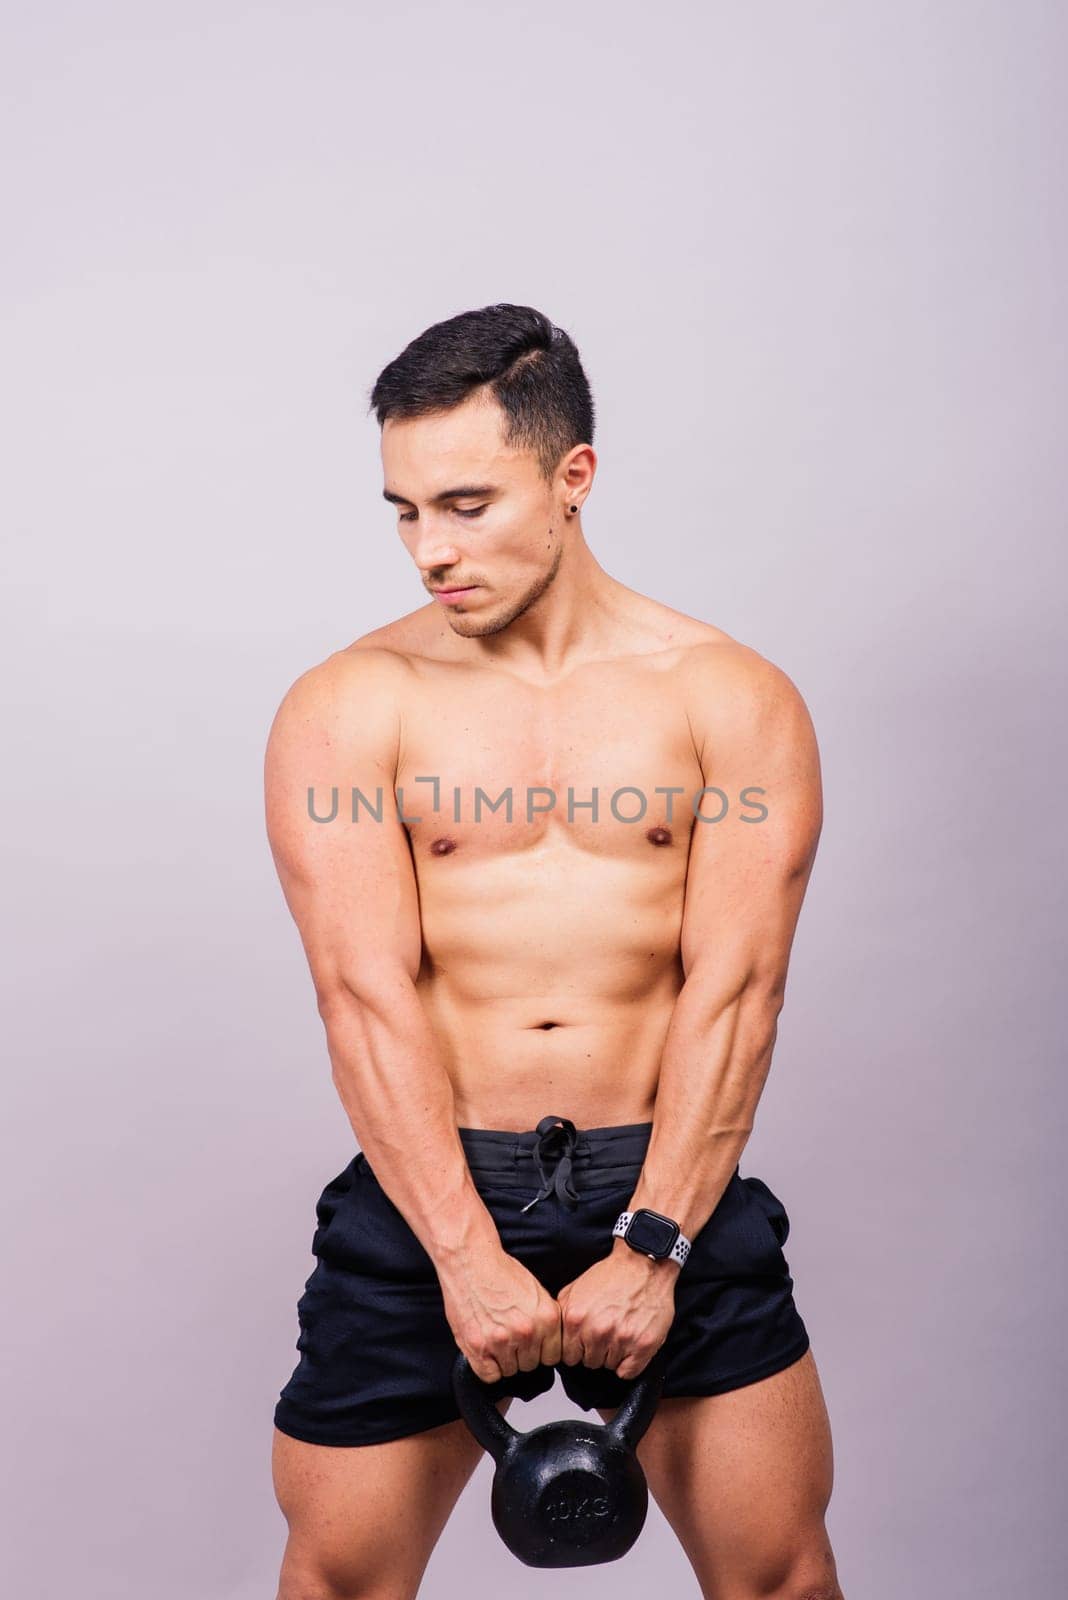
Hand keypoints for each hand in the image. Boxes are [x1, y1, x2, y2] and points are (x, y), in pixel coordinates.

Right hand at [439, 1246, 562, 1384]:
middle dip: (521, 1354)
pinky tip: (485, 1349)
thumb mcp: (535, 1291)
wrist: (470, 1261)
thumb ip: (544, 1319)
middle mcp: (527, 1332)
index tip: (531, 1345)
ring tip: (494, 1336)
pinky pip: (489, 1375)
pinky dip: (487, 1366)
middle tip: (508, 1336)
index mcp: (546, 1318)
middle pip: (531, 1365)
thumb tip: (548, 1343)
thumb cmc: (499, 1270)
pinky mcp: (478, 1347)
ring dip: (503, 1359)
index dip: (540, 1351)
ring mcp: (502, 1341)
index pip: (552, 1356)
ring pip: (510, 1370)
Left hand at [556, 1244, 677, 1380]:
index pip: (568, 1356)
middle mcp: (596, 1331)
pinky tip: (631, 1343)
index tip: (586, 1339)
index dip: (578, 1348)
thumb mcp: (574, 1289)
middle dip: (596, 1350)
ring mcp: (621, 1339)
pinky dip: (630, 1363)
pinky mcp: (643, 1345)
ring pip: (609, 1366)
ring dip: (614, 1354)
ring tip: (620, 1331)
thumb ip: (562, 1314)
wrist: (643, 1264)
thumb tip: (554, 1335)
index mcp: (575, 1319)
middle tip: (607, 1330)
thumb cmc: (612, 1275)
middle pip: (589, 1363)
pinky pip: (628, 1372)